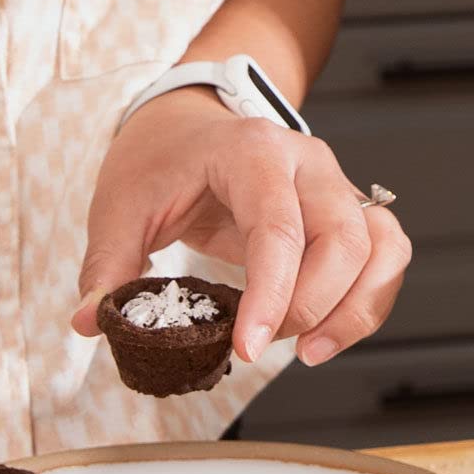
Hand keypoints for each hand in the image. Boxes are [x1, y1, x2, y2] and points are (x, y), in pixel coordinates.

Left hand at [71, 88, 407, 366]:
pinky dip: (368, 299)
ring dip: (355, 307)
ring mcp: (333, 185)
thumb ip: (108, 262)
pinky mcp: (343, 212)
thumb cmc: (160, 158)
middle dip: (310, 305)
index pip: (279, 227)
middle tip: (260, 345)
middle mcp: (307, 163)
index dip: (272, 294)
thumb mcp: (121, 204)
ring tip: (308, 350)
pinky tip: (327, 334)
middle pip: (345, 238)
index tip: (248, 348)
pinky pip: (384, 254)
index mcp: (253, 152)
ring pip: (381, 245)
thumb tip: (90, 320)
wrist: (186, 122)